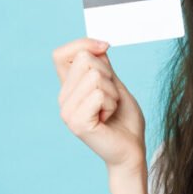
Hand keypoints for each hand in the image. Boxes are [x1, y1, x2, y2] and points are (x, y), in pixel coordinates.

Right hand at [52, 38, 146, 171]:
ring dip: (113, 93)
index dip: (83, 44)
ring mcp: (67, 111)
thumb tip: (98, 45)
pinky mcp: (76, 122)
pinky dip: (112, 104)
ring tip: (110, 110)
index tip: (105, 47)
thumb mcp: (116, 86)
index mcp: (69, 88)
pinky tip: (108, 119)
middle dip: (108, 75)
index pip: (61, 54)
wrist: (131, 149)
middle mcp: (63, 98)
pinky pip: (99, 94)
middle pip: (85, 59)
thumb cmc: (125, 120)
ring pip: (95, 76)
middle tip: (111, 99)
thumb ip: (103, 67)